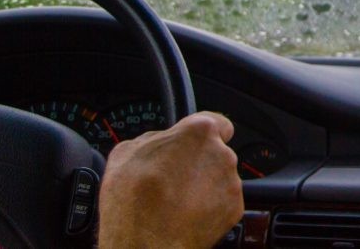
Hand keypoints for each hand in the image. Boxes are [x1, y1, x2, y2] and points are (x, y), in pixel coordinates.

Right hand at [98, 111, 243, 248]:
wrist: (145, 244)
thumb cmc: (133, 201)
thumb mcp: (125, 153)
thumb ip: (151, 139)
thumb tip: (157, 141)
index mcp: (199, 132)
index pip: (216, 122)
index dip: (202, 133)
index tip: (193, 143)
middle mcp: (222, 153)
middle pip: (215, 152)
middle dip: (197, 162)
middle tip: (173, 179)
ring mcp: (231, 182)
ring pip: (219, 177)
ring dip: (203, 185)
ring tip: (176, 201)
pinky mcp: (234, 208)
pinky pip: (222, 201)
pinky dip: (209, 207)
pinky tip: (186, 214)